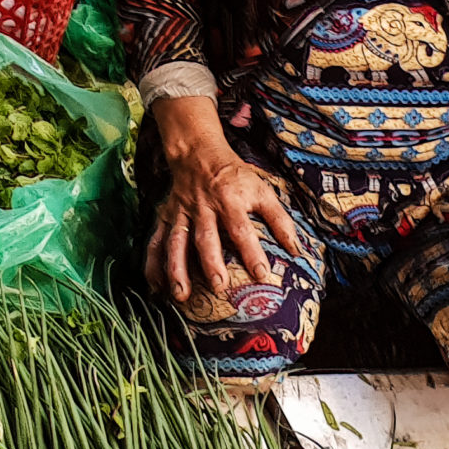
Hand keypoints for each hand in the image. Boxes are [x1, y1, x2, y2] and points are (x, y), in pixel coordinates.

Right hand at [147, 150, 304, 300]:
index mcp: (229, 200)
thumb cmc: (234, 175)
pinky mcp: (166, 217)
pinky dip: (152, 264)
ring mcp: (182, 213)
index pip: (241, 229)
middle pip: (206, 237)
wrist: (198, 153)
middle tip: (218, 286)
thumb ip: (279, 220)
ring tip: (181, 295)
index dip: (252, 252)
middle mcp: (204, 208)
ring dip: (177, 269)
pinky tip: (155, 286)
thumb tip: (296, 250)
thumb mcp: (262, 190)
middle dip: (211, 263)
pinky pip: (156, 241)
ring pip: (177, 242)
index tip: (261, 274)